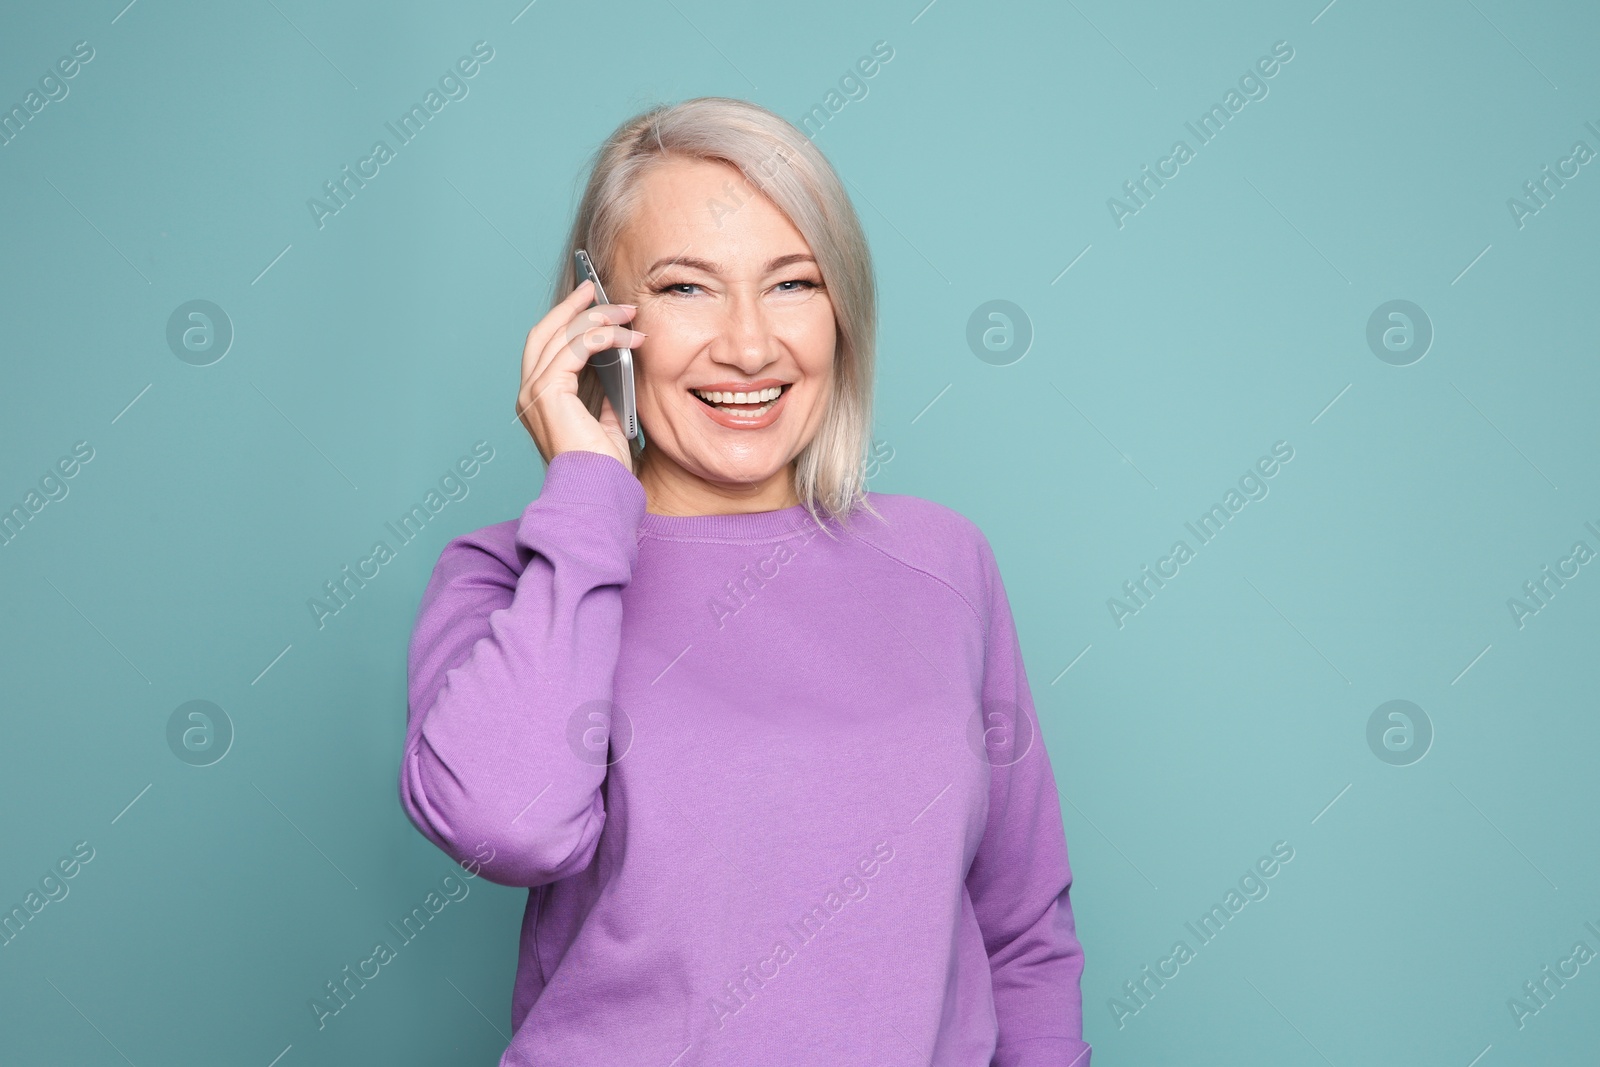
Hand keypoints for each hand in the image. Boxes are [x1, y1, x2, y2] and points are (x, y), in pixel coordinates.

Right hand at [516, 278, 644, 469]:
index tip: (591, 301)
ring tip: (626, 312)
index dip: (566, 320)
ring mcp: (534, 392)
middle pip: (545, 332)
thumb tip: (616, 372)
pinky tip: (624, 335)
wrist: (598, 492)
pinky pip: (573, 348)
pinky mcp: (548, 392)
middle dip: (574, 307)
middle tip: (599, 289)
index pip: (547, 347)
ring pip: (560, 335)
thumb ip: (603, 398)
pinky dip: (600, 336)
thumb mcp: (605, 424)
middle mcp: (529, 393)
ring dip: (596, 318)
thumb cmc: (603, 469)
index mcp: (539, 401)